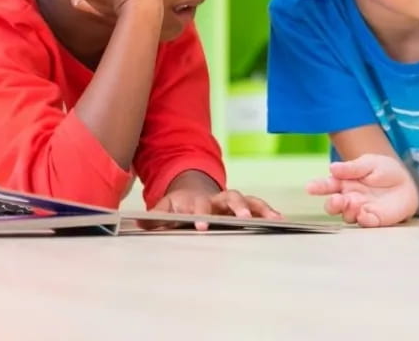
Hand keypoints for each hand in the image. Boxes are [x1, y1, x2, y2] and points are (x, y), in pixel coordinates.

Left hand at [145, 188, 281, 230]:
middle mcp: (216, 199)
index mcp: (197, 200)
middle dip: (237, 207)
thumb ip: (154, 216)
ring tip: (272, 218)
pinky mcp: (242, 207)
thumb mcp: (163, 209)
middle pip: (229, 197)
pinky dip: (268, 211)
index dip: (200, 215)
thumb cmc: (177, 206)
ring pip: (247, 199)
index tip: (201, 226)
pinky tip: (279, 220)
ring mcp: (230, 202)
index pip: (200, 206)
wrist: (190, 191)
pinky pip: (258, 206)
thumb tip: (138, 220)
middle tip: (242, 219)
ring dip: (258, 208)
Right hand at [307, 154, 418, 227]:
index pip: (328, 185)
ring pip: (347, 215)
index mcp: (345, 182)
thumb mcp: (369, 163)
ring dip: (348, 211)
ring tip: (353, 203)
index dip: (318, 187)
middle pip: (334, 205)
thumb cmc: (384, 170)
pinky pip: (366, 222)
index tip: (310, 187)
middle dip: (332, 204)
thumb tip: (332, 168)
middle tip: (335, 200)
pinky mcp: (375, 219)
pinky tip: (364, 213)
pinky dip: (364, 219)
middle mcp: (349, 198)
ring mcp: (361, 209)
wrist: (407, 182)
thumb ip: (351, 167)